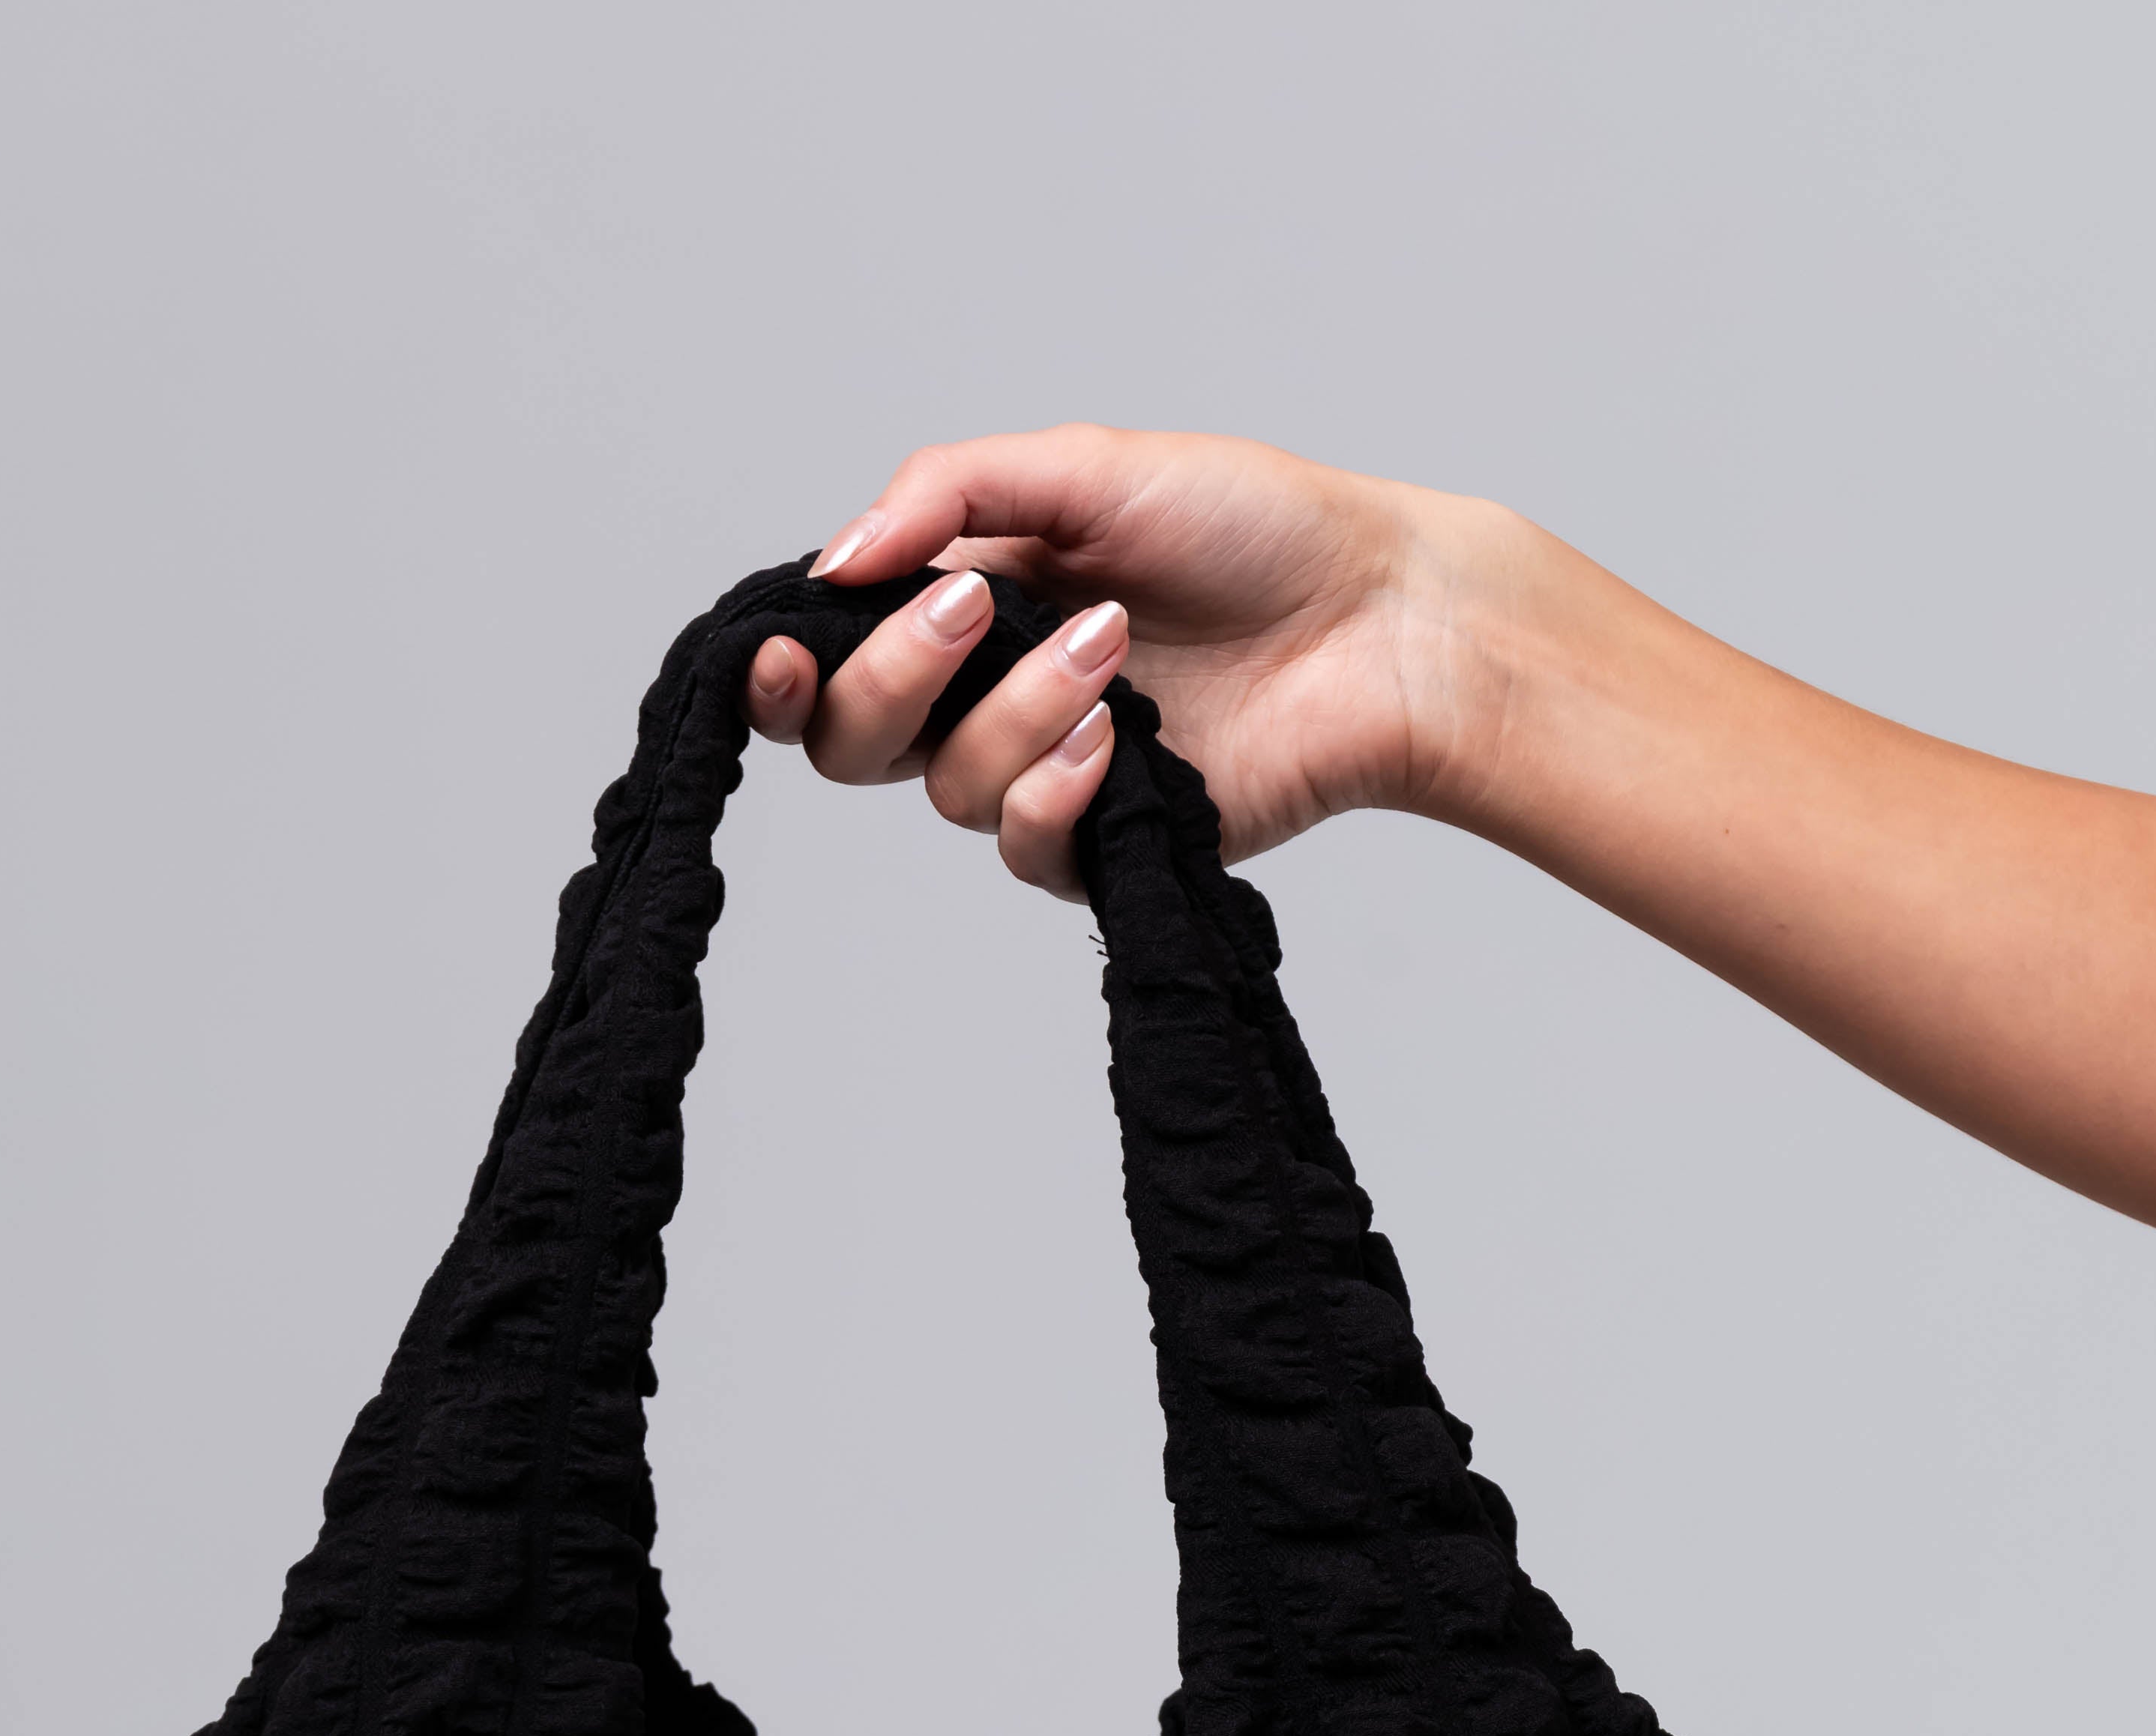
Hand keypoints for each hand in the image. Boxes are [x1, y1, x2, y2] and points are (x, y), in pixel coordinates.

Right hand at [741, 424, 1522, 900]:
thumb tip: (830, 563)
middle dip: (891, 679)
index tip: (778, 655)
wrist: (1377, 619)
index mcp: (965, 601)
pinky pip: (1022, 848)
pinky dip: (1053, 791)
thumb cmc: (1251, 526)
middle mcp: (987, 694)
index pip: (829, 657)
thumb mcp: (1083, 467)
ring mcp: (1044, 773)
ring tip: (1115, 648)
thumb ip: (946, 495)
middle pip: (853, 740)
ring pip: (945, 790)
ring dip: (1015, 714)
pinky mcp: (1105, 844)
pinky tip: (1121, 740)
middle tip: (978, 615)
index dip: (780, 672)